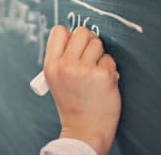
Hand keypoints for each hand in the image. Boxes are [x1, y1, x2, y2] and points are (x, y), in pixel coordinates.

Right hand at [43, 25, 120, 154]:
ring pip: (97, 43)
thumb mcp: (56, 80)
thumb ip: (62, 58)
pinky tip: (103, 82)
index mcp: (51, 65)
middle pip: (82, 32)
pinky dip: (109, 69)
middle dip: (88, 42)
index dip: (70, 36)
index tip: (75, 47)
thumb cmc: (72, 104)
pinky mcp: (103, 76)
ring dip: (100, 55)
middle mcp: (66, 66)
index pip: (59, 31)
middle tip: (89, 58)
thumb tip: (76, 35)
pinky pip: (109, 59)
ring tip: (95, 73)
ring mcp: (84, 70)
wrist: (85, 130)